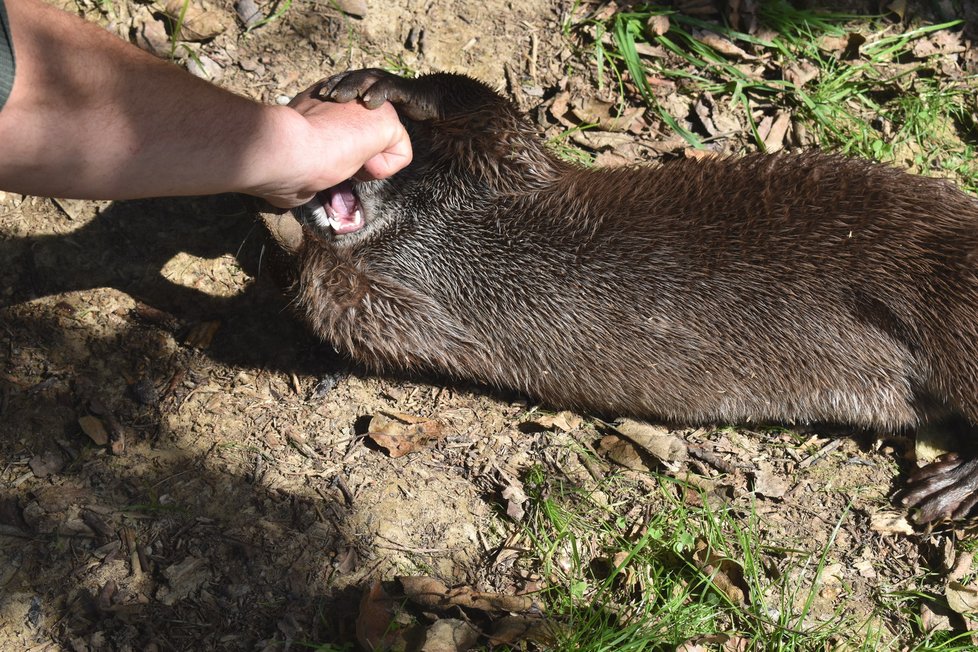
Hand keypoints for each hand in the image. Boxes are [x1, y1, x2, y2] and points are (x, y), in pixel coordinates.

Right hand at [247, 84, 412, 208]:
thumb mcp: (297, 154)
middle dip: (356, 157)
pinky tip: (357, 161)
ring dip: (366, 164)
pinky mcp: (388, 119)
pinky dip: (381, 169)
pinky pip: (401, 156)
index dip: (336, 152)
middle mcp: (350, 95)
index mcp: (326, 101)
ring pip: (387, 147)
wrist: (283, 148)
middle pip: (371, 139)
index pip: (348, 132)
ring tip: (340, 158)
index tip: (316, 151)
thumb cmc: (281, 161)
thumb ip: (311, 157)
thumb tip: (301, 188)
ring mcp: (371, 102)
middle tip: (330, 156)